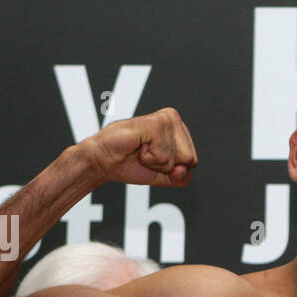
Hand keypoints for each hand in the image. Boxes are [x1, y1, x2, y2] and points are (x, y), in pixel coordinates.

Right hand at [82, 108, 197, 186]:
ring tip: (141, 150)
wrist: (104, 161)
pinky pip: (164, 156)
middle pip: (190, 159)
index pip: (193, 161)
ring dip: (156, 162)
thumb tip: (183, 170)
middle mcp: (173, 118)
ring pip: (177, 159)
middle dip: (166, 166)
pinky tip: (138, 146)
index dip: (172, 169)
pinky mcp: (155, 123)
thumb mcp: (164, 176)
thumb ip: (181, 178)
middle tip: (146, 154)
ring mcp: (165, 119)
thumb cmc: (130, 163)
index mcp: (178, 127)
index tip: (153, 159)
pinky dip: (149, 159)